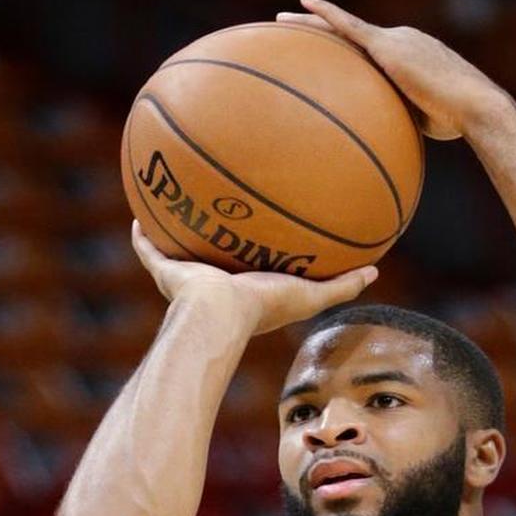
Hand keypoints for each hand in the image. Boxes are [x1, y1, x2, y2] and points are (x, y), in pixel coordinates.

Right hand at [131, 220, 376, 334]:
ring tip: (176, 201)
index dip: (257, 252)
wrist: (219, 313)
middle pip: (213, 255)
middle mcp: (214, 284)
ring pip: (179, 250)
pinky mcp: (165, 271)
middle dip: (215, 237)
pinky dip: (143, 235)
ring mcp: (187, 279)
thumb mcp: (311, 294)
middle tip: (220, 212)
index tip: (262, 232)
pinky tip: (140, 211)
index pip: (252, 267)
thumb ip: (342, 285)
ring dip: (177, 230)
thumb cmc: (264, 307)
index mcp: (246, 290)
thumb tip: (375, 272)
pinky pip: (149, 249)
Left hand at [277, 0, 513, 139]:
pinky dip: (327, 14)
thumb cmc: (456, 121)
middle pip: (351, 35)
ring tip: (280, 18)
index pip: (370, 52)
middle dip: (320, 30)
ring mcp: (394, 40)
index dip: (347, 52)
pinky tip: (303, 0)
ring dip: (311, 23)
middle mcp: (402, 41)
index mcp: (410, 57)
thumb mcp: (422, 121)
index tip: (327, 57)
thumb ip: (398, 120)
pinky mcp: (387, 46)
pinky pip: (349, 26)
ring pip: (343, 28)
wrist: (475, 106)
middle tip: (290, 26)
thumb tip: (380, 142)